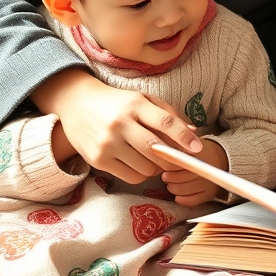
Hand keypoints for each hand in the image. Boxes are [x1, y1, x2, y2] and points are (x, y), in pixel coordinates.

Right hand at [32, 68, 202, 183]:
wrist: (77, 104)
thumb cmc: (117, 102)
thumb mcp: (143, 99)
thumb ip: (168, 114)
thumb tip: (192, 132)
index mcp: (135, 105)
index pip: (165, 122)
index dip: (184, 137)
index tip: (197, 148)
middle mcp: (120, 124)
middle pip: (155, 149)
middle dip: (173, 159)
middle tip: (180, 160)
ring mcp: (107, 144)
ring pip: (144, 167)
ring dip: (158, 168)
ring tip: (158, 160)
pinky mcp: (98, 160)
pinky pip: (130, 176)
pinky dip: (143, 174)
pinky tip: (142, 164)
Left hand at [158, 139, 226, 205]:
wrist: (220, 159)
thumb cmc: (199, 151)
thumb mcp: (190, 143)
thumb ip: (176, 144)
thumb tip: (157, 147)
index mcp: (201, 154)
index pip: (182, 162)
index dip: (171, 166)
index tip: (163, 167)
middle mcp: (207, 169)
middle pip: (181, 178)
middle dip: (169, 178)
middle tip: (165, 175)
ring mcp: (209, 183)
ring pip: (183, 190)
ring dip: (173, 188)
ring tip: (170, 182)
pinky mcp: (209, 195)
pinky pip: (191, 201)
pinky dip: (181, 199)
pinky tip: (177, 194)